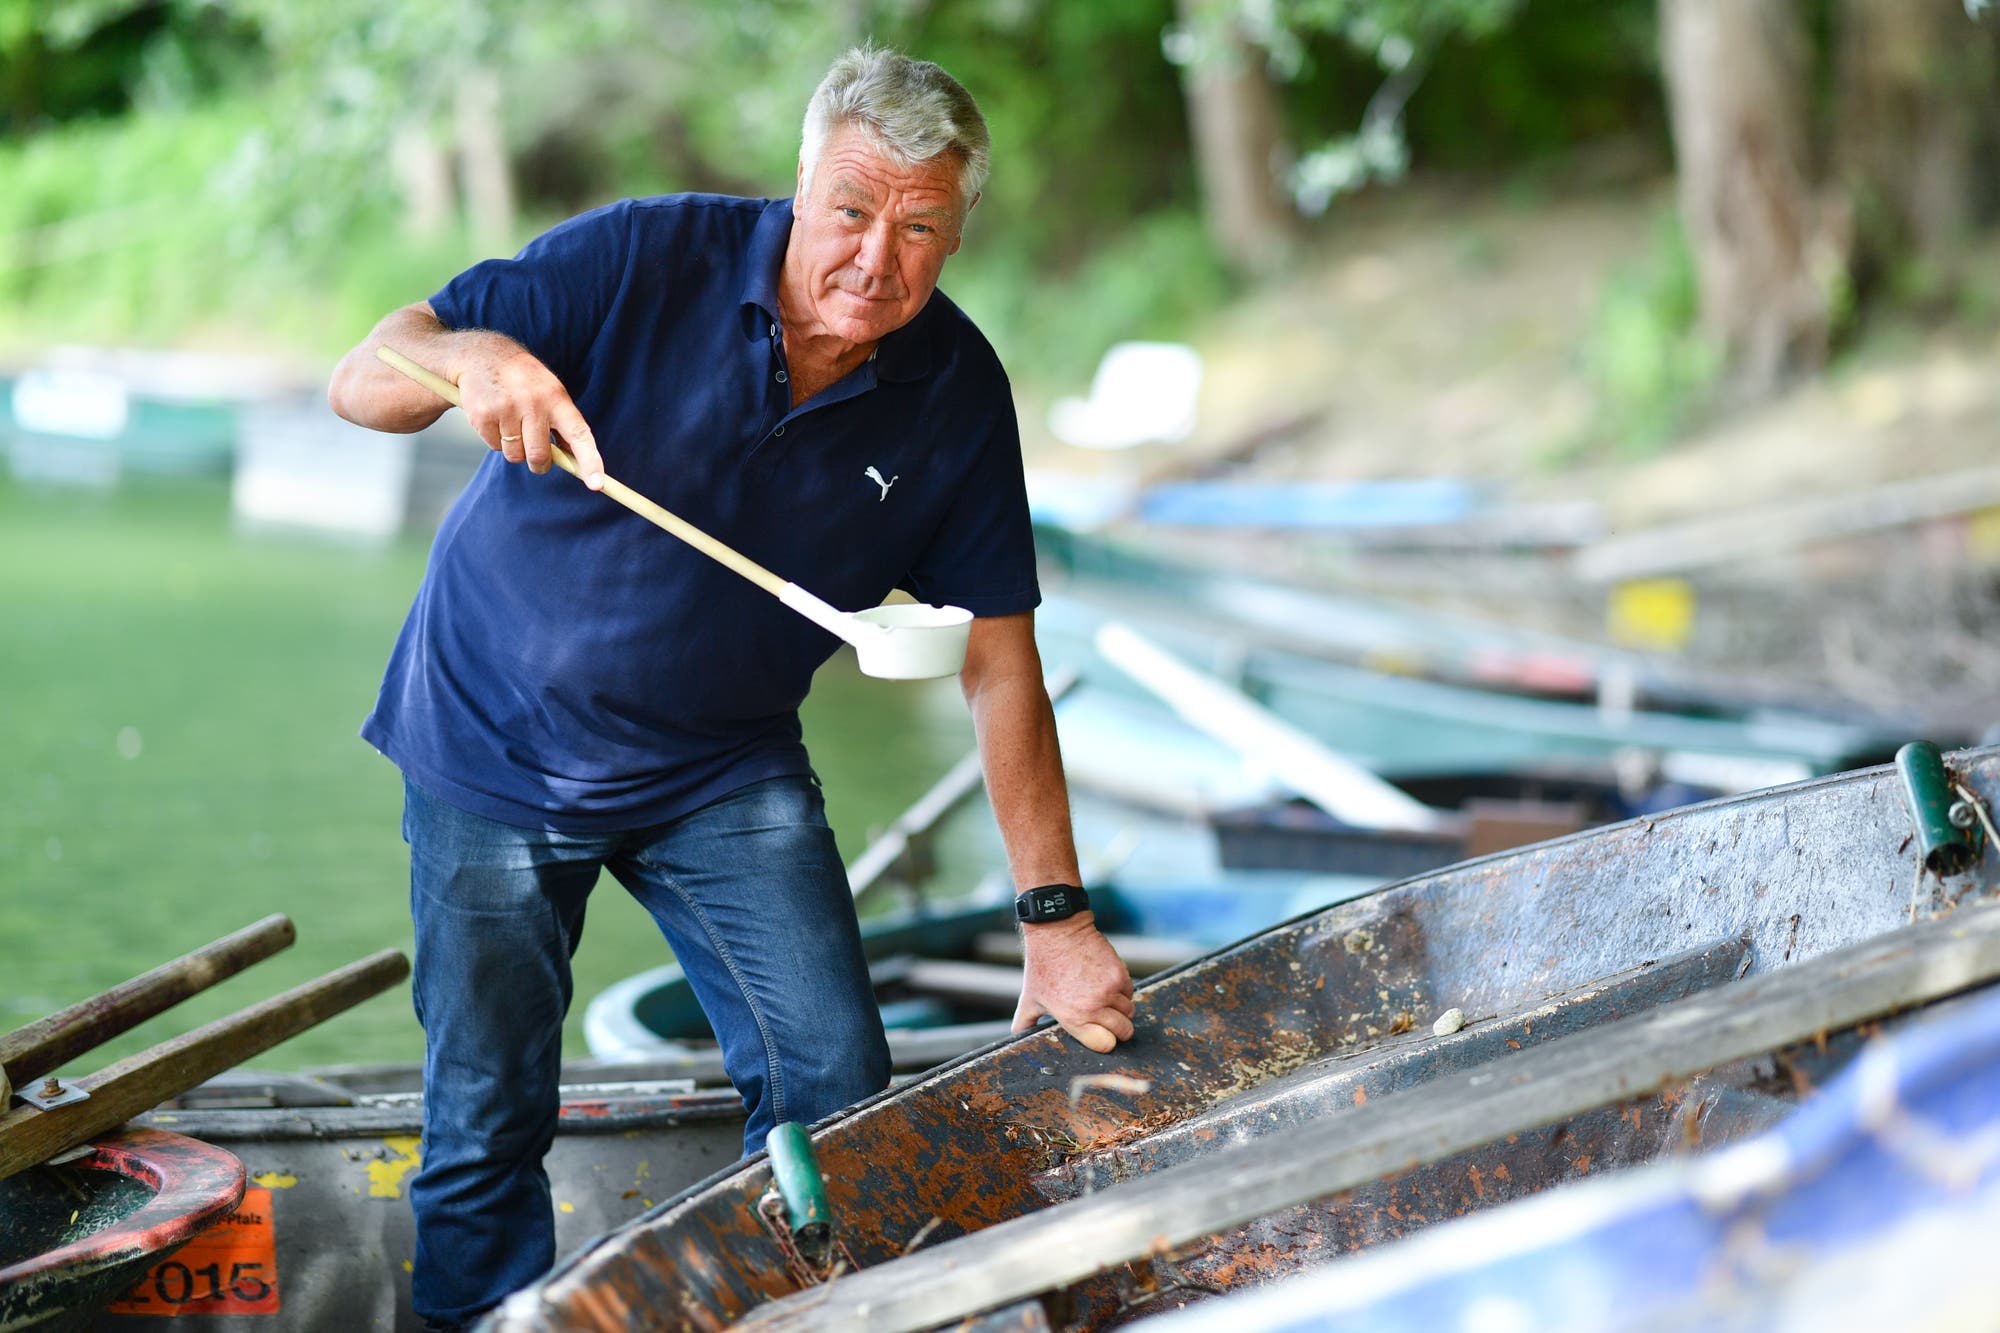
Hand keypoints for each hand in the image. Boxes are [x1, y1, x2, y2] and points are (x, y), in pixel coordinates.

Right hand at [449, 336, 605, 488]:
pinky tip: (495, 417)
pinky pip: (495, 447)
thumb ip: (564, 424)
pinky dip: (496, 440)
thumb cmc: (524, 380)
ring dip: (514, 449)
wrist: (482, 355)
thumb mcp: (550, 392)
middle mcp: (533, 403)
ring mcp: (506, 409)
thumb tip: (577, 460)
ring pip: (515, 455)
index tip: (596, 484)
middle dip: (539, 463)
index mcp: (556, 398)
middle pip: (539, 456)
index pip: (579, 434)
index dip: (589, 460)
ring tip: (511, 423)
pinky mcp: (483, 416)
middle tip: (536, 455)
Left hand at [1012, 913, 1134, 1053]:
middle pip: (1123, 1031)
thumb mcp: (1030, 998)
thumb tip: (1016, 1037)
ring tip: (1107, 1003)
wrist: (1057, 932)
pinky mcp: (1119, 973)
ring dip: (1121, 1011)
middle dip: (1119, 1031)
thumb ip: (1025, 1022)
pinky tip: (1109, 987)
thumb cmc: (1042, 966)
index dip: (1105, 1043)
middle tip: (1110, 1024)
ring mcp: (1109, 989)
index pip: (1105, 1044)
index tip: (1102, 1037)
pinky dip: (1123, 993)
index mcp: (1073, 1017)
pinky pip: (1130, 992)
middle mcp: (1094, 1006)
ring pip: (1129, 1012)